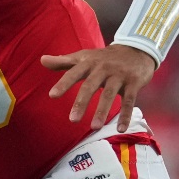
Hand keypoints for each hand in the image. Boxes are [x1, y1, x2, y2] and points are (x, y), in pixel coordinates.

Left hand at [41, 44, 156, 132]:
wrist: (136, 49)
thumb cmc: (104, 57)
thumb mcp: (84, 57)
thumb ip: (63, 62)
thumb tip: (42, 60)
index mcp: (89, 63)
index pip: (73, 73)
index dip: (63, 84)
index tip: (52, 95)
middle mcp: (103, 68)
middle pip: (90, 86)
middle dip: (81, 102)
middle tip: (73, 120)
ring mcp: (119, 75)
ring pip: (109, 94)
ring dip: (102, 111)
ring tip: (94, 127)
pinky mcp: (133, 83)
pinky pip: (129, 101)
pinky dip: (125, 115)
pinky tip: (120, 129)